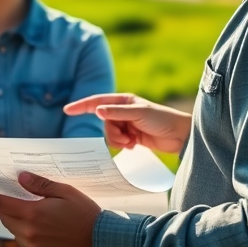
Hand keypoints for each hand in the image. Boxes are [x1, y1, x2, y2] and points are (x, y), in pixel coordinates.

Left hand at [0, 172, 99, 246]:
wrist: (100, 241)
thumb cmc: (83, 211)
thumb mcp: (64, 191)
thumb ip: (39, 185)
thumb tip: (19, 178)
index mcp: (32, 213)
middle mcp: (27, 232)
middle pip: (5, 216)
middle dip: (13, 207)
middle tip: (34, 203)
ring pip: (14, 229)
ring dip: (22, 221)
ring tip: (47, 219)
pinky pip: (23, 242)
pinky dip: (29, 234)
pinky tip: (48, 231)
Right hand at [64, 93, 191, 152]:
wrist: (180, 136)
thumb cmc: (162, 120)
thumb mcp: (138, 113)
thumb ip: (117, 113)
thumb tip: (97, 111)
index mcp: (124, 100)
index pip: (97, 102)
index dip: (82, 106)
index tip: (67, 110)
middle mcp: (123, 111)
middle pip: (104, 123)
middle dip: (113, 133)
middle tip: (127, 138)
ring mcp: (127, 124)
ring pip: (110, 134)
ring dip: (119, 141)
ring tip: (132, 142)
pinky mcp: (132, 136)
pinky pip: (118, 142)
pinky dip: (124, 145)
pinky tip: (135, 145)